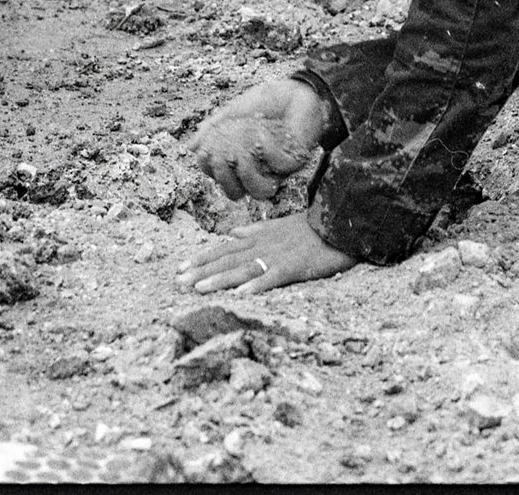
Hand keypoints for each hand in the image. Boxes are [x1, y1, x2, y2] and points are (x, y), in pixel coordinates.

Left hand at [177, 211, 357, 297]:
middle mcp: (264, 244)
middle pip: (228, 258)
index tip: (181, 268)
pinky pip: (273, 276)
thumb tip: (232, 234)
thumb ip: (255, 231)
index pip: (225, 247)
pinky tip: (242, 295)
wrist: (341, 222)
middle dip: (202, 271)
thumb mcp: (279, 226)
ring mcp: (279, 254)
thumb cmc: (311, 228)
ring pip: (244, 268)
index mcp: (260, 236)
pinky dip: (257, 285)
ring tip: (198, 290)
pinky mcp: (296, 265)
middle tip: (177, 282)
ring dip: (220, 279)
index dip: (202, 257)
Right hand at [194, 80, 328, 200]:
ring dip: (247, 170)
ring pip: (257, 192)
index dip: (209, 165)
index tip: (210, 145)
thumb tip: (191, 148)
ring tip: (247, 146)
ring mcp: (275, 169)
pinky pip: (277, 168)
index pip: (217, 178)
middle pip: (233, 193)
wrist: (297, 90)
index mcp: (239, 160)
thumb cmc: (266, 101)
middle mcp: (256, 169)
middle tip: (228, 150)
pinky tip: (263, 131)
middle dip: (226, 174)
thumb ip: (212, 128)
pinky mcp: (293, 162)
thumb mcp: (233, 111)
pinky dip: (266, 148)